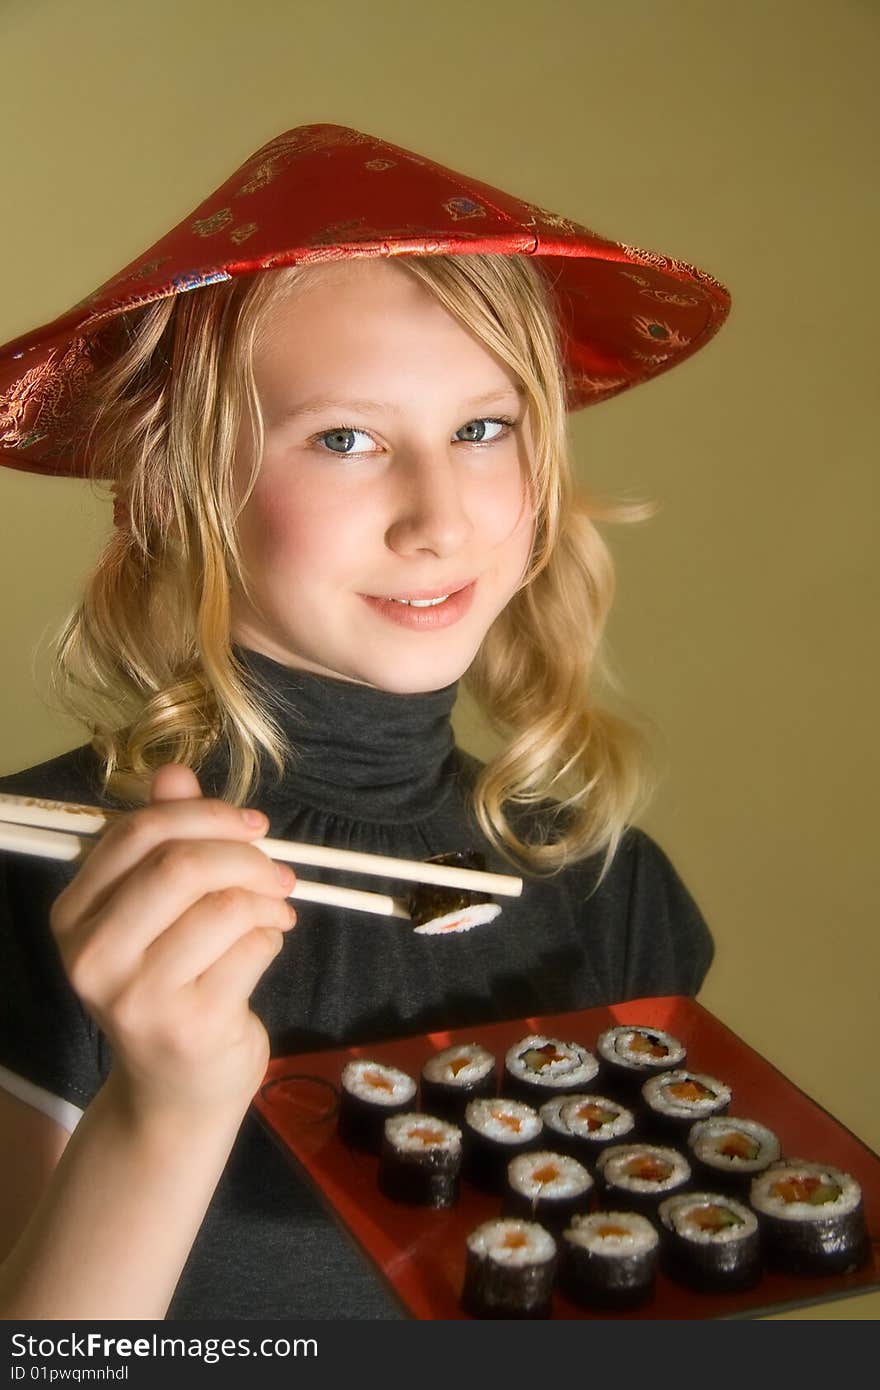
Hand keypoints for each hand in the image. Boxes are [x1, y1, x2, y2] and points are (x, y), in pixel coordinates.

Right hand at [49, 764, 295, 1118]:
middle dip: (245, 855)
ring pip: (224, 906)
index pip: (137, 834)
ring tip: (276, 911)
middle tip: (276, 871)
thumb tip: (174, 774)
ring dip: (266, 899)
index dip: (204, 815)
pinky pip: (252, 947)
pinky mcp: (189, 1026)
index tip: (250, 824)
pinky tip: (266, 945)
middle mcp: (94, 956)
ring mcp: (137, 996)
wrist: (174, 1091)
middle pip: (181, 865)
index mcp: (75, 914)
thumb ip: (164, 841)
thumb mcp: (156, 911)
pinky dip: (272, 936)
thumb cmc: (169, 985)